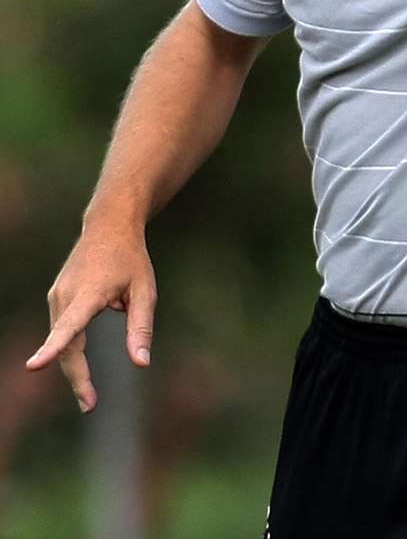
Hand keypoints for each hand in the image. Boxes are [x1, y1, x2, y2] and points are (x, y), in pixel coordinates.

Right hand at [25, 223, 157, 411]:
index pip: (69, 326)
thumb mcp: (145, 291)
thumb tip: (141, 364)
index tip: (33, 366)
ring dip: (74, 369)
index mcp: (90, 293)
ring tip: (90, 397)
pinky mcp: (57, 299)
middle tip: (90, 406)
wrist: (108, 228)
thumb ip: (141, 328)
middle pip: (66, 346)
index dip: (52, 348)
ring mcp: (57, 297)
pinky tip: (85, 366)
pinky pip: (64, 332)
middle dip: (76, 378)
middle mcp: (66, 296)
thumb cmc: (131, 259)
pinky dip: (72, 350)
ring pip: (63, 342)